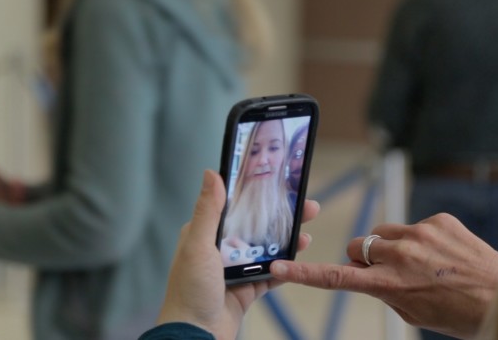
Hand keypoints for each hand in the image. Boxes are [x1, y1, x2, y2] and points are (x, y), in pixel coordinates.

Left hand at [156, 170, 319, 338]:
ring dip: (287, 240)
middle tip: (306, 206)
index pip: (233, 205)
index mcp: (205, 234)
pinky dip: (286, 266)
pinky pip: (271, 273)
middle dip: (280, 215)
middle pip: (255, 225)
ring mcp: (235, 269)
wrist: (195, 336)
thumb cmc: (190, 291)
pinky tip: (300, 257)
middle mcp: (219, 249)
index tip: (278, 182)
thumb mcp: (198, 246)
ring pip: (267, 249)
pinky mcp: (246, 288)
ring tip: (307, 232)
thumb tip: (211, 174)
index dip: (255, 193)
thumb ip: (208, 211)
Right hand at [270, 213, 497, 339]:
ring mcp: (420, 233)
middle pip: (358, 245)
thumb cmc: (459, 313)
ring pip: (384, 232)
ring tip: (421, 262)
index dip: (304, 273)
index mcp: (390, 284)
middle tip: (385, 270)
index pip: (337, 277)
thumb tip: (368, 271)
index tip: (279, 267)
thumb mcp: (413, 314)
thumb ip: (384, 290)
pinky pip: (413, 224)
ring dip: (391, 245)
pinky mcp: (438, 219)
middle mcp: (401, 255)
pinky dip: (419, 238)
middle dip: (364, 256)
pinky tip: (440, 253)